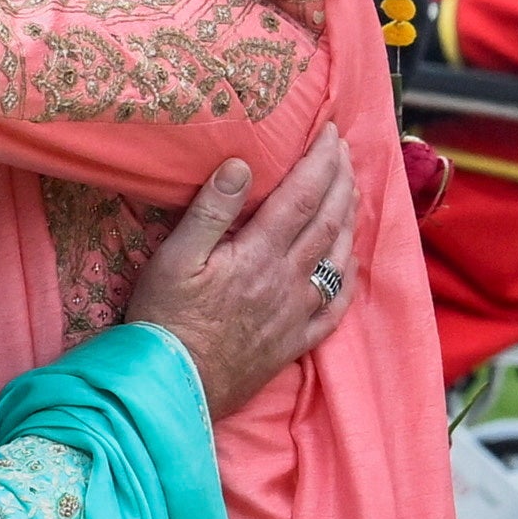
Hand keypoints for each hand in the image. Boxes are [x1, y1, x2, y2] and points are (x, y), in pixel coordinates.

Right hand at [124, 135, 362, 417]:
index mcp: (259, 254)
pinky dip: (349, 279)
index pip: (302, 196)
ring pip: (337, 259)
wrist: (172, 386)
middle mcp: (287, 280)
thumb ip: (211, 210)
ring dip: (349, 221)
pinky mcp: (294, 343)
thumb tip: (241, 164)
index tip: (330, 132)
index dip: (321, 161)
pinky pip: (335, 308)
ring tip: (353, 192)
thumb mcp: (175, 256)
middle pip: (326, 221)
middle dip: (340, 180)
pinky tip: (351, 264)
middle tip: (345, 151)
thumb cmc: (165, 319)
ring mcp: (296, 314)